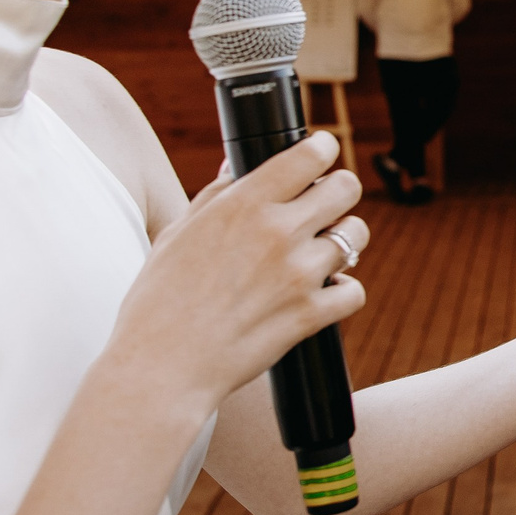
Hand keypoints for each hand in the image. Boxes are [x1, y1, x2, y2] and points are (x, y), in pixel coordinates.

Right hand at [110, 131, 367, 415]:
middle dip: (338, 191)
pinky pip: (355, 291)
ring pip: (356, 235)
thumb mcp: (178, 234)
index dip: (322, 148)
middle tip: (324, 206)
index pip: (310, 154)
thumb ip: (216, 197)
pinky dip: (344, 292)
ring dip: (344, 240)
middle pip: (346, 188)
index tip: (322, 152)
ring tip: (322, 251)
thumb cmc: (159, 300)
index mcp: (244, 204)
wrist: (160, 366)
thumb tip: (237, 169)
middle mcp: (278, 232)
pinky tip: (324, 293)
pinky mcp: (310, 314)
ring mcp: (299, 274)